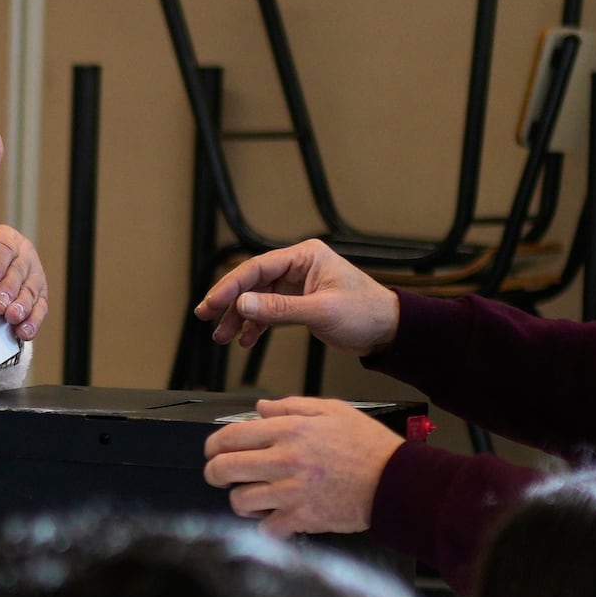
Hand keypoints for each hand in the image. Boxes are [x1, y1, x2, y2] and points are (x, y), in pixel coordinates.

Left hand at [0, 223, 45, 339]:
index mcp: (3, 240)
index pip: (1, 249)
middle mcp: (23, 255)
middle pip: (18, 271)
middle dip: (7, 290)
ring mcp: (34, 276)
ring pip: (30, 291)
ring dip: (21, 306)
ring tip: (11, 317)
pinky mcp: (41, 297)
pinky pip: (40, 309)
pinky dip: (32, 321)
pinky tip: (23, 330)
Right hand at [197, 239, 397, 360]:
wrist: (388, 331)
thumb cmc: (366, 313)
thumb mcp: (320, 311)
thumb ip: (279, 309)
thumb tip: (243, 305)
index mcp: (305, 256)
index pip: (257, 268)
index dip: (231, 287)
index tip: (212, 304)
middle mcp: (299, 266)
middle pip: (253, 282)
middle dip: (230, 303)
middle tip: (207, 318)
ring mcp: (297, 284)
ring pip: (257, 299)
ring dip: (239, 318)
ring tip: (223, 336)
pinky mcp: (299, 302)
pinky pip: (269, 311)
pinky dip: (256, 325)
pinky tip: (246, 339)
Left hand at [200, 397, 405, 535]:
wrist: (395, 481)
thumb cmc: (367, 445)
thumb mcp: (333, 410)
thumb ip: (292, 406)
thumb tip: (260, 408)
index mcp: (289, 430)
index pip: (229, 437)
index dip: (213, 446)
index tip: (213, 452)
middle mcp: (285, 460)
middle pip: (223, 470)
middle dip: (215, 474)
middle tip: (223, 476)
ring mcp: (291, 492)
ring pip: (239, 501)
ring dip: (242, 500)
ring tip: (255, 495)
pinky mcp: (302, 519)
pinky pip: (265, 528)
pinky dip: (266, 525)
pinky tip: (276, 515)